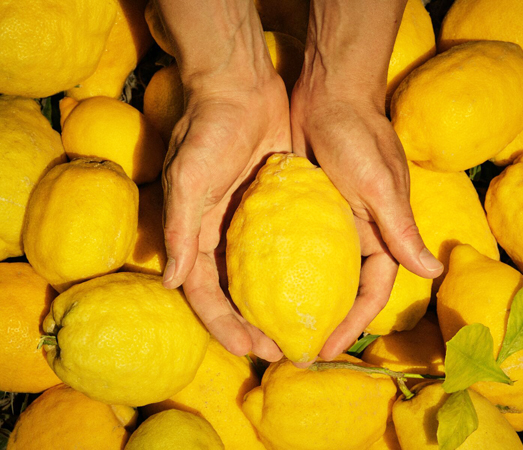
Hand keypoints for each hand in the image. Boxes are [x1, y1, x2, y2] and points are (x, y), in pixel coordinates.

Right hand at [162, 74, 289, 361]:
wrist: (241, 87)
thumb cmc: (209, 131)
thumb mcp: (190, 178)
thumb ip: (180, 229)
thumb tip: (173, 284)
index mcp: (195, 235)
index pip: (205, 293)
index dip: (223, 325)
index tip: (252, 348)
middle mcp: (220, 235)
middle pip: (233, 294)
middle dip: (251, 326)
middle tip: (281, 350)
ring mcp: (248, 223)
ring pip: (258, 277)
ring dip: (274, 305)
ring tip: (300, 329)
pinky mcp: (276, 207)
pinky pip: (284, 247)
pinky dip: (294, 270)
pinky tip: (317, 287)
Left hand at [291, 82, 443, 361]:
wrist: (326, 94)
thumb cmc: (357, 135)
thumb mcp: (378, 184)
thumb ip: (401, 229)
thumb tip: (432, 272)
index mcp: (382, 234)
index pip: (373, 290)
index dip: (354, 322)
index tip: (327, 348)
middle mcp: (358, 234)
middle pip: (344, 289)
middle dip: (326, 320)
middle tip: (298, 350)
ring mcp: (329, 223)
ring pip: (318, 274)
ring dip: (303, 300)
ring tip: (276, 328)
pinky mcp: (304, 209)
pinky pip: (295, 248)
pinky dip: (284, 270)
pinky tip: (260, 287)